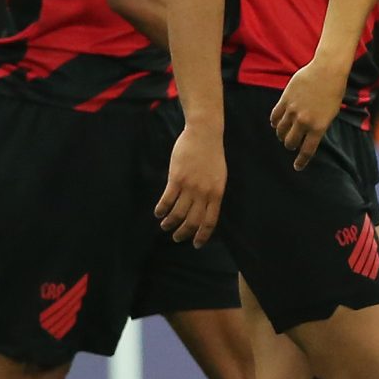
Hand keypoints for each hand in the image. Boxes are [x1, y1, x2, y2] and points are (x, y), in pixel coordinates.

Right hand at [156, 121, 227, 244]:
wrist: (205, 134)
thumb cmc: (212, 155)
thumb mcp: (219, 177)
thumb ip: (213, 194)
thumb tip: (205, 210)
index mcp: (217, 194)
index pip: (210, 221)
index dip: (202, 236)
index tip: (196, 244)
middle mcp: (204, 193)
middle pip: (192, 221)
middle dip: (183, 233)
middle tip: (176, 238)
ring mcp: (190, 186)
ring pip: (178, 213)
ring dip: (170, 223)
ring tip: (165, 226)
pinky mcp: (177, 178)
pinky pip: (167, 200)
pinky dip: (161, 210)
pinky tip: (158, 213)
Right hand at [270, 55, 344, 168]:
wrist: (328, 71)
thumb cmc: (333, 92)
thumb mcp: (330, 113)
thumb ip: (317, 126)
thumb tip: (306, 137)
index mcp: (319, 127)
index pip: (307, 150)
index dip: (301, 161)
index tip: (297, 167)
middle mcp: (304, 121)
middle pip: (290, 142)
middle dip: (290, 145)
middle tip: (290, 144)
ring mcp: (293, 110)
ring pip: (280, 130)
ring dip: (281, 134)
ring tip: (283, 134)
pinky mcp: (285, 100)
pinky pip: (275, 116)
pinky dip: (274, 121)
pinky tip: (276, 123)